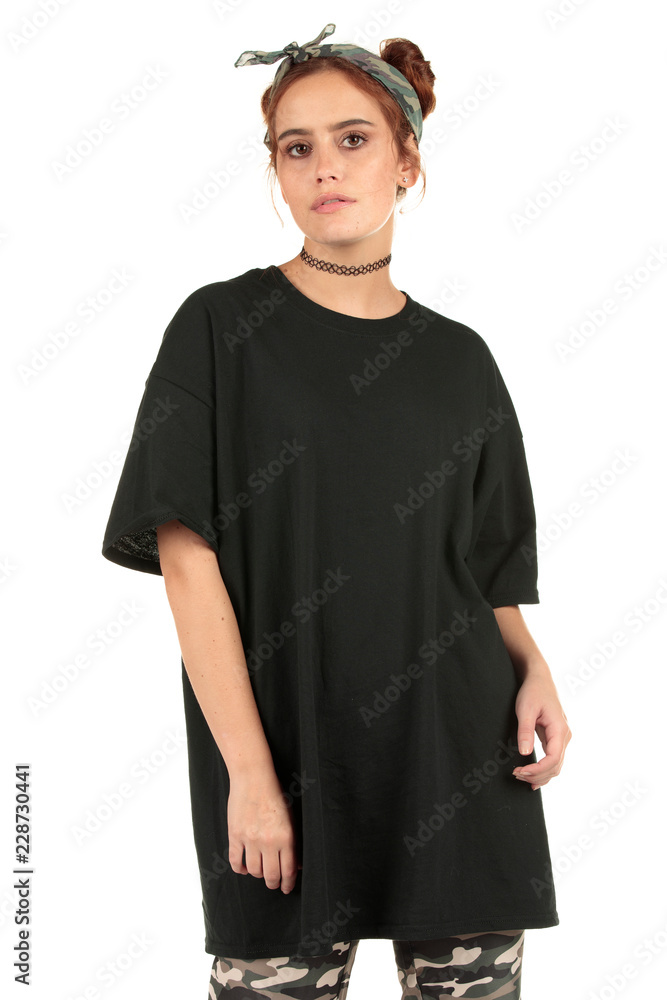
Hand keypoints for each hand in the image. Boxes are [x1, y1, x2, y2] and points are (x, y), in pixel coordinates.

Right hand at [227, 770, 301, 892]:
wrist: (253, 778)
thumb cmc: (275, 795)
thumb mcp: (291, 818)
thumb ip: (293, 843)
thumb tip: (296, 865)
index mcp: (286, 836)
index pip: (288, 870)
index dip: (288, 883)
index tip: (286, 888)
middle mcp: (268, 841)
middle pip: (271, 875)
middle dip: (273, 883)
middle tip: (274, 884)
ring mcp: (249, 839)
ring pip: (254, 870)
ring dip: (258, 875)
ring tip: (260, 871)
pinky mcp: (235, 835)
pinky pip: (235, 861)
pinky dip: (240, 869)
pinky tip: (244, 869)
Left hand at [512, 669, 571, 789]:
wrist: (539, 679)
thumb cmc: (533, 692)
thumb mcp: (525, 709)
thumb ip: (525, 731)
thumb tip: (525, 753)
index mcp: (559, 729)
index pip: (554, 758)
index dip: (538, 770)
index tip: (520, 772)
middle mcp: (564, 736)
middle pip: (556, 766)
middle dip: (537, 775)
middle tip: (516, 775)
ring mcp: (561, 738)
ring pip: (556, 765)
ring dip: (540, 775)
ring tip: (520, 776)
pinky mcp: (555, 738)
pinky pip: (553, 759)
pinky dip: (544, 770)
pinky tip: (532, 777)